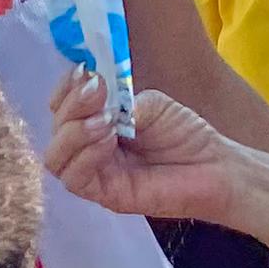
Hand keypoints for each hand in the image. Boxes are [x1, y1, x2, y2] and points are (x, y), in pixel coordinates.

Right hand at [45, 73, 244, 225]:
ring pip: (56, 157)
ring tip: (105, 121)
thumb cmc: (185, 135)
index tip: (84, 72)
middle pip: (54, 129)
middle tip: (98, 93)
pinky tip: (107, 142)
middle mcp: (88, 147)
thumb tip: (99, 99)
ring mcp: (95, 173)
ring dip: (74, 133)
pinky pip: (75, 179)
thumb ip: (123, 100)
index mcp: (95, 122)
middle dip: (71, 106)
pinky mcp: (105, 195)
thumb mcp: (153, 104)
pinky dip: (85, 156)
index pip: (61, 107)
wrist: (214, 166)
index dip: (65, 88)